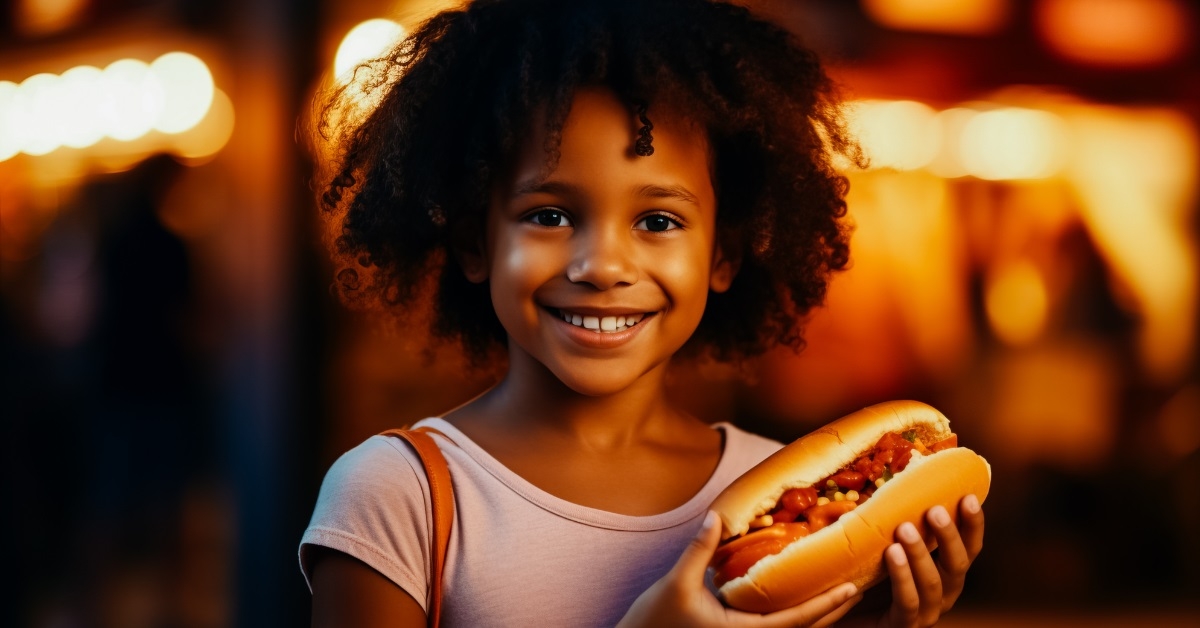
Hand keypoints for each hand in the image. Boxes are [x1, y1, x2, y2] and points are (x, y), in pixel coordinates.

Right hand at [617, 511, 861, 627]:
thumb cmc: (653, 621)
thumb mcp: (675, 582)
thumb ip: (699, 550)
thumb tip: (718, 516)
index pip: (796, 621)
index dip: (827, 605)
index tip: (852, 588)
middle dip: (833, 610)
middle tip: (861, 586)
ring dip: (818, 614)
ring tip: (841, 591)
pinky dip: (795, 615)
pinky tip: (802, 599)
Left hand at [838, 494, 985, 627]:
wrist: (856, 619)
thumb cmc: (872, 580)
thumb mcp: (890, 548)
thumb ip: (901, 525)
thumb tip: (899, 483)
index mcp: (947, 575)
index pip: (969, 548)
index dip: (973, 524)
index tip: (967, 497)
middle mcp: (944, 595)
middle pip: (957, 565)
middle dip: (949, 537)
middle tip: (935, 510)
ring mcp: (926, 613)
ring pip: (933, 583)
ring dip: (921, 554)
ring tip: (905, 529)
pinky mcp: (904, 625)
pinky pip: (908, 602)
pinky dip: (902, 577)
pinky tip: (892, 553)